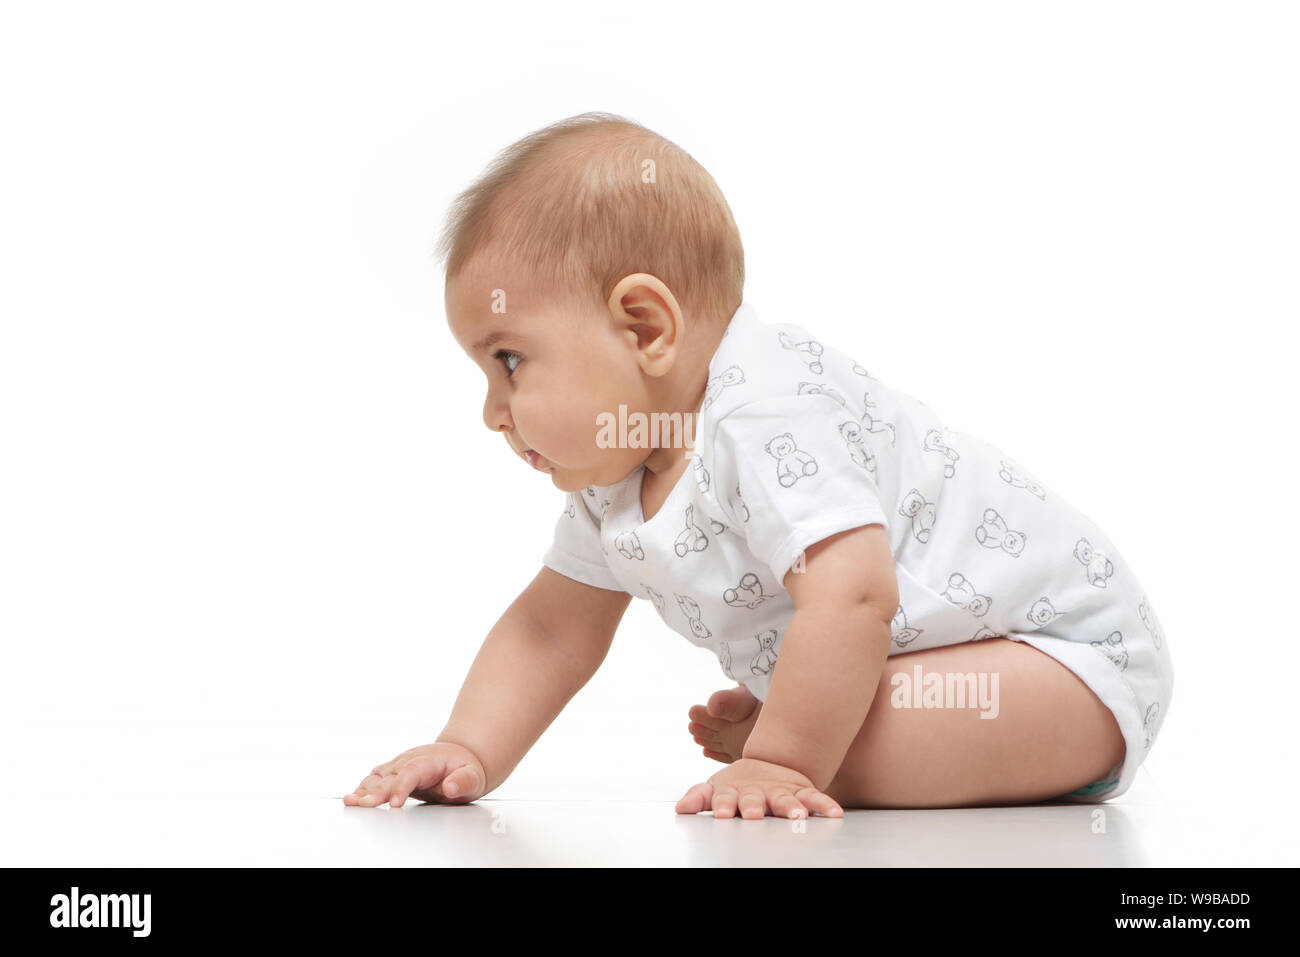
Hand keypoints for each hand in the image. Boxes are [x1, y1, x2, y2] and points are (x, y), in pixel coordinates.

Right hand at [343, 741, 486, 807]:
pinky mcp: (393, 773)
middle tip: (365, 805)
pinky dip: (362, 789)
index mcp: (429, 761)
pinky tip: (351, 799)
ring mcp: (399, 766)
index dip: (402, 786)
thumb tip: (450, 787)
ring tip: (351, 802)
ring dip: (364, 789)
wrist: (460, 755)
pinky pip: (374, 780)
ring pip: (378, 776)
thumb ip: (464, 781)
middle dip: (376, 791)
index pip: (412, 772)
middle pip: (390, 775)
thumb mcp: (474, 776)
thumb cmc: (466, 768)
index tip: (395, 803)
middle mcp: (410, 761)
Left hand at [675, 757, 843, 819]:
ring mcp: (778, 790)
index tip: (721, 814)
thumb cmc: (737, 785)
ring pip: (785, 799)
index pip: (725, 798)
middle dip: (753, 807)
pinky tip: (833, 812)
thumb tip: (680, 808)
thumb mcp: (714, 789)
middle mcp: (757, 791)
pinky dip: (823, 803)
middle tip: (752, 815)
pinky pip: (813, 797)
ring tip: (797, 816)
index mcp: (733, 791)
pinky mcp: (799, 790)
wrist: (766, 764)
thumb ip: (699, 797)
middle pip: (754, 799)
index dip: (723, 805)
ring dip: (790, 807)